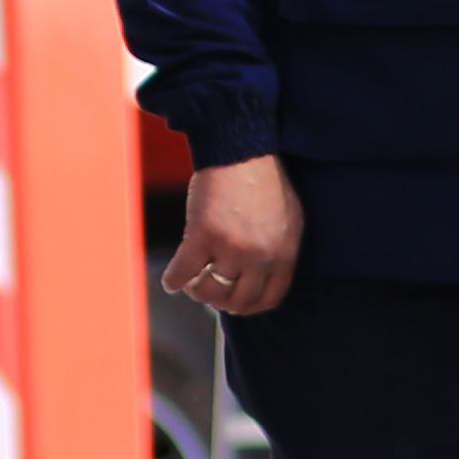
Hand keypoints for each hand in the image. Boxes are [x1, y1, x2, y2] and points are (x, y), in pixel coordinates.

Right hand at [163, 154, 301, 316]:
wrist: (242, 152)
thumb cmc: (265, 181)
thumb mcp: (288, 220)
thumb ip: (279, 249)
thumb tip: (262, 272)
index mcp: (284, 254)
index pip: (268, 298)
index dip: (249, 306)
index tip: (235, 303)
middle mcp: (260, 256)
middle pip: (238, 299)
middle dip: (221, 301)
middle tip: (209, 292)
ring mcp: (231, 247)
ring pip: (211, 290)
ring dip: (198, 292)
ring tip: (192, 284)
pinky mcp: (203, 235)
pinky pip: (184, 271)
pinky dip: (173, 280)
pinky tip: (170, 282)